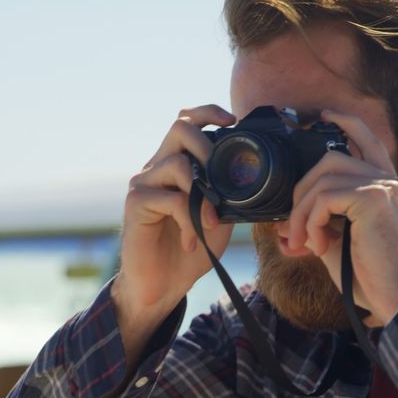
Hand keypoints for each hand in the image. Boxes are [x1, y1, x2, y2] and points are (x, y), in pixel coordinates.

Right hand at [112, 105, 235, 335]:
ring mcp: (144, 184)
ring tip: (210, 222)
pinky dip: (189, 220)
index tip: (232, 120)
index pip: (187, 121)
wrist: (162, 285)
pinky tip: (192, 241)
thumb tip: (261, 179)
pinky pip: (171, 198)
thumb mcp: (218, 217)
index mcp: (176, 165)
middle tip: (221, 177)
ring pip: (178, 163)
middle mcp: (156, 167)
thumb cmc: (189, 250)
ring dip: (204, 193)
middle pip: (179, 127)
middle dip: (208, 146)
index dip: (208, 113)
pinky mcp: (136, 204)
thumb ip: (229, 195)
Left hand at [283, 110, 397, 325]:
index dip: (345, 123)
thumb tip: (285, 222)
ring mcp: (384, 187)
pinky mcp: (375, 200)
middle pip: (330, 159)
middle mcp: (390, 181)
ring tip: (306, 243)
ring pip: (322, 179)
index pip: (367, 140)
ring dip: (302, 213)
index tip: (322, 116)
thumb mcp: (340, 242)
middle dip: (301, 190)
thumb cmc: (371, 277)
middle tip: (295, 228)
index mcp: (387, 186)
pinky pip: (325, 197)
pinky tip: (318, 245)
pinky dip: (311, 221)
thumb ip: (320, 223)